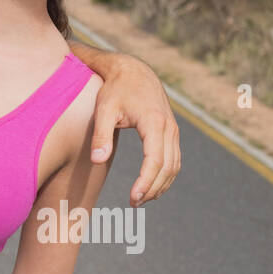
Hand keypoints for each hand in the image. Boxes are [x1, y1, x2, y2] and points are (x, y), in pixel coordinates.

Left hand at [89, 53, 180, 206]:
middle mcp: (169, 127)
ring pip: (174, 165)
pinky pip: (174, 159)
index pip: (154, 161)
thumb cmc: (114, 89)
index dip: (145, 183)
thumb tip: (97, 160)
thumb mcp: (103, 109)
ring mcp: (173, 129)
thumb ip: (101, 135)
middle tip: (134, 203)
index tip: (132, 198)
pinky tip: (151, 185)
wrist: (133, 70)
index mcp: (154, 122)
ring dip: (161, 185)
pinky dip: (166, 175)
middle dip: (152, 189)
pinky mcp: (171, 131)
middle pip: (167, 167)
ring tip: (141, 199)